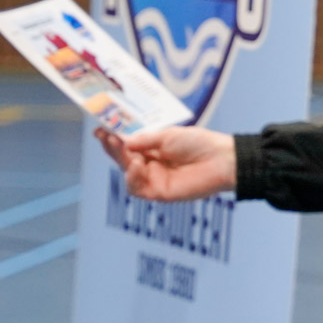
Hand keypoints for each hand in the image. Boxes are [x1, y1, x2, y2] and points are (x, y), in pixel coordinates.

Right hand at [95, 125, 236, 199]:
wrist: (222, 159)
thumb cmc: (200, 144)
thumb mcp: (168, 135)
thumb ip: (144, 140)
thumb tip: (121, 140)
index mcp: (152, 150)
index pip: (127, 146)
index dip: (113, 139)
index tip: (100, 129)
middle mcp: (151, 165)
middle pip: (123, 159)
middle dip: (112, 147)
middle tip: (105, 135)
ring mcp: (154, 179)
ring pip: (127, 173)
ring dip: (121, 160)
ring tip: (121, 146)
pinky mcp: (159, 193)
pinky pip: (137, 188)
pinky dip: (132, 177)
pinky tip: (136, 165)